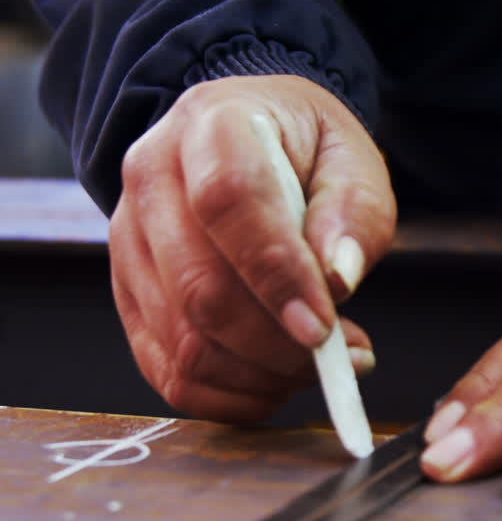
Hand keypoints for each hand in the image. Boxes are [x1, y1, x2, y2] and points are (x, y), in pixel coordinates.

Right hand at [109, 75, 395, 419]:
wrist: (248, 142)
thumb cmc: (305, 152)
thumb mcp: (352, 159)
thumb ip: (354, 213)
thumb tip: (338, 277)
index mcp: (211, 124)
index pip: (228, 202)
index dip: (276, 273)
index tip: (323, 327)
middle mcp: (151, 178)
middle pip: (198, 286)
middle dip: (277, 344)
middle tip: (344, 356)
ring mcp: (128, 240)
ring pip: (181, 339)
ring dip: (261, 375)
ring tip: (323, 365)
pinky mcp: (129, 294)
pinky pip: (166, 370)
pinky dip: (228, 396)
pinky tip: (278, 384)